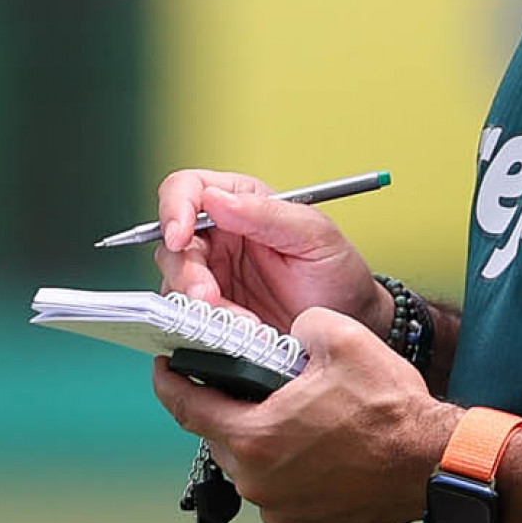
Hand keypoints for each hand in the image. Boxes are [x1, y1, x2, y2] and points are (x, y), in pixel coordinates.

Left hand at [151, 307, 457, 522]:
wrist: (434, 464)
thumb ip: (301, 325)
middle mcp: (258, 481)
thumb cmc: (390, 410)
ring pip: (255, 467)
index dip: (170, 384)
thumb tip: (293, 331)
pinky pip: (284, 492)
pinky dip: (292, 471)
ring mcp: (282, 510)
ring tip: (297, 418)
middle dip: (230, 410)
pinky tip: (321, 450)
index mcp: (254, 436)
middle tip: (250, 386)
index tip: (165, 369)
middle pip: (222, 438)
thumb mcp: (342, 339)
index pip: (188, 408)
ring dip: (265, 442)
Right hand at [152, 170, 390, 338]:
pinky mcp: (212, 311)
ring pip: (175, 283)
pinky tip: (236, 334)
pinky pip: (189, 317)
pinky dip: (206, 327)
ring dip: (196, 305)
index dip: (174, 208)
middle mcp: (219, 235)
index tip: (180, 236)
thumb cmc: (337, 272)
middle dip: (186, 271)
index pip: (187, 188)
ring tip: (239, 322)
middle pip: (171, 243)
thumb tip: (215, 199)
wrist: (349, 323)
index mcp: (241, 202)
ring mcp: (213, 274)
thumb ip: (267, 214)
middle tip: (209, 297)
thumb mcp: (315, 236)